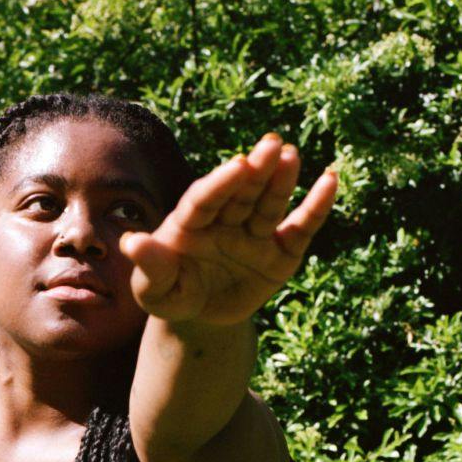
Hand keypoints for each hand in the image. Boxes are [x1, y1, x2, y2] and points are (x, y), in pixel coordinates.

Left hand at [119, 134, 337, 328]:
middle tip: (271, 145)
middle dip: (257, 171)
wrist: (198, 317)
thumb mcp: (153, 289)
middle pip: (242, 193)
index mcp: (191, 221)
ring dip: (282, 181)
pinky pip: (300, 228)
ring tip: (292, 156)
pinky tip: (330, 181)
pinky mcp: (281, 251)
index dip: (221, 183)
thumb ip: (149, 266)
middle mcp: (226, 219)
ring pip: (270, 203)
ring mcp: (255, 233)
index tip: (237, 165)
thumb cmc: (170, 295)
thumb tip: (130, 242)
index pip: (205, 199)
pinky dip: (316, 207)